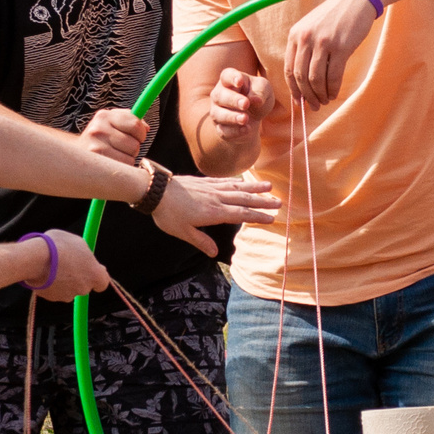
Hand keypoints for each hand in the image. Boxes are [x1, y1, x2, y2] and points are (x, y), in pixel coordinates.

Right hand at [30, 232, 109, 301]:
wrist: (34, 259)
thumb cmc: (58, 246)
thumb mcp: (77, 242)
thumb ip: (84, 253)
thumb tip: (84, 256)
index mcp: (94, 274)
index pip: (103, 282)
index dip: (96, 276)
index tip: (90, 268)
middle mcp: (83, 288)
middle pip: (84, 285)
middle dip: (78, 277)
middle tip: (67, 263)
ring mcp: (67, 295)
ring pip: (69, 289)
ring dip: (64, 280)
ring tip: (53, 266)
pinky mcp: (52, 298)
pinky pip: (55, 291)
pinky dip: (52, 284)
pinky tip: (45, 272)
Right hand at [82, 108, 149, 165]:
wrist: (74, 154)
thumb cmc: (100, 138)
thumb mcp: (112, 122)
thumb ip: (131, 120)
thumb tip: (146, 128)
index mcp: (104, 116)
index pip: (135, 124)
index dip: (141, 133)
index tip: (137, 137)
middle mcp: (98, 129)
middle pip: (134, 144)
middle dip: (133, 148)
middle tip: (122, 148)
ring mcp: (96, 147)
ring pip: (130, 158)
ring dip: (127, 159)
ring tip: (115, 156)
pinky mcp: (97, 163)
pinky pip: (123, 168)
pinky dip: (122, 168)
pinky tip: (112, 164)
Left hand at [152, 173, 280, 254]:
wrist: (155, 190)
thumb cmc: (167, 213)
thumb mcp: (183, 232)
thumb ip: (200, 241)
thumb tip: (214, 253)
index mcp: (213, 212)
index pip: (240, 214)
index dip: (257, 216)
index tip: (271, 218)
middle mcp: (215, 198)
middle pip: (243, 199)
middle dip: (262, 201)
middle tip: (279, 202)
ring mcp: (210, 188)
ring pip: (237, 187)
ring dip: (254, 187)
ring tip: (268, 186)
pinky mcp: (204, 181)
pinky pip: (225, 181)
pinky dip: (237, 181)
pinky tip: (243, 181)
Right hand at [205, 67, 273, 149]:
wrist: (253, 121)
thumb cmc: (257, 98)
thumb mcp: (265, 90)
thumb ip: (261, 90)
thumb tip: (255, 99)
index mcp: (229, 80)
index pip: (227, 75)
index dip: (232, 78)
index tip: (240, 82)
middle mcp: (219, 95)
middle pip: (219, 95)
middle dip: (232, 100)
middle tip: (246, 104)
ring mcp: (217, 112)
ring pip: (217, 114)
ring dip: (231, 117)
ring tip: (245, 119)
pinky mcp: (220, 128)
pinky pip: (223, 130)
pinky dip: (235, 131)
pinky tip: (246, 129)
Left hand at [283, 0, 376, 108]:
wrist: (357, 0)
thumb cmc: (335, 16)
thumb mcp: (312, 26)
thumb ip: (304, 47)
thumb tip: (302, 79)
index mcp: (295, 35)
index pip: (289, 68)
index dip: (294, 88)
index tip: (299, 100)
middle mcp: (306, 38)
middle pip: (301, 76)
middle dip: (307, 96)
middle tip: (314, 106)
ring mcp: (323, 42)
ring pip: (316, 79)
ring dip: (320, 94)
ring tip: (325, 100)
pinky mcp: (341, 47)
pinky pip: (333, 76)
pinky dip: (333, 89)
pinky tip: (334, 93)